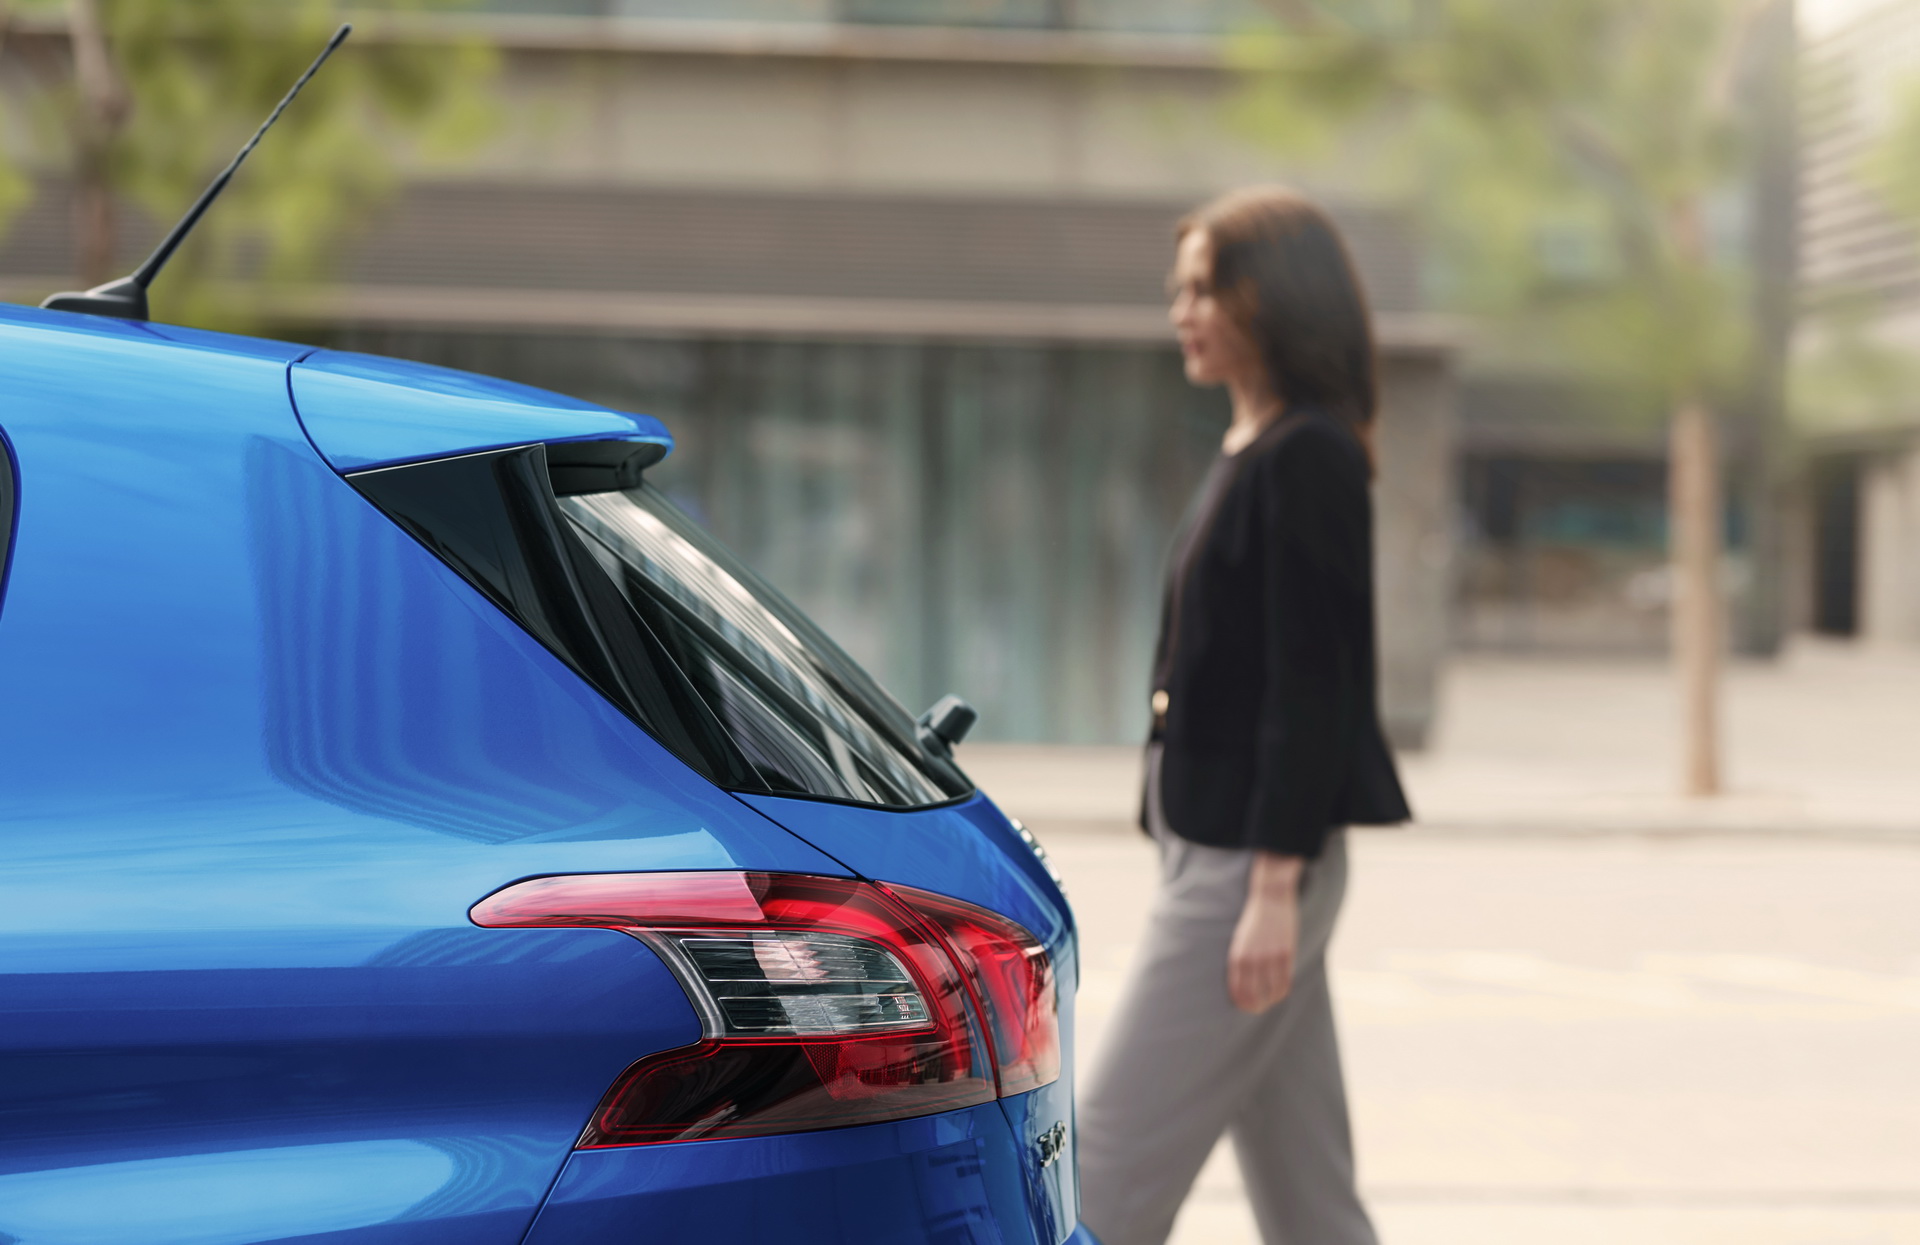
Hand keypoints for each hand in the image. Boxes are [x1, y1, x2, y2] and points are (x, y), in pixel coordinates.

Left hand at [1227, 852, 1303, 1013]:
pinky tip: (1280, 992)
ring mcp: (1271, 957)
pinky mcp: (1286, 953)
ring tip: (1269, 1002)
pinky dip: (1282, 992)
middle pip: (1254, 996)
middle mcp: (1253, 959)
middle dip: (1254, 1007)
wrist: (1270, 898)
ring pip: (1272, 992)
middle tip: (1257, 1009)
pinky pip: (1285, 982)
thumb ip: (1241, 961)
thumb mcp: (1239, 940)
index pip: (1237, 991)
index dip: (1241, 1004)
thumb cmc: (1253, 921)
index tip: (1244, 1007)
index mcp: (1237, 956)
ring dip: (1270, 1002)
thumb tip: (1244, 984)